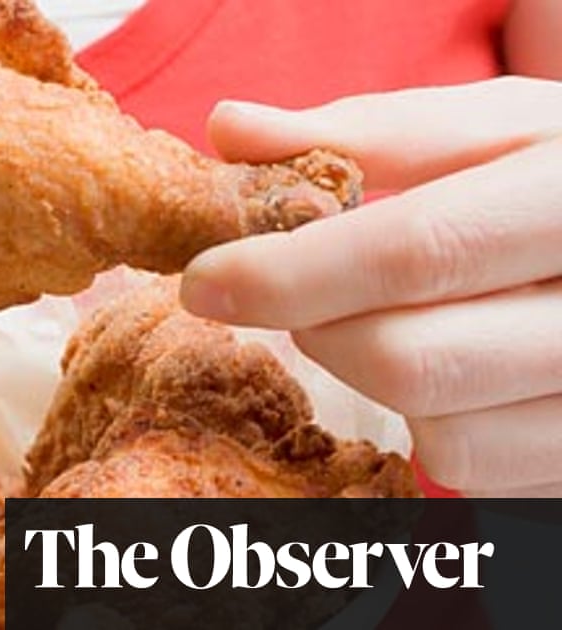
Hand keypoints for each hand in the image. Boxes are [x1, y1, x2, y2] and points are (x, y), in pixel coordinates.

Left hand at [181, 77, 561, 496]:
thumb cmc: (561, 180)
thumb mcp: (497, 129)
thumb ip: (370, 133)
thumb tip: (231, 130)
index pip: (416, 250)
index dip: (292, 273)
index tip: (205, 281)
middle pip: (412, 361)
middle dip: (321, 331)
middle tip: (301, 297)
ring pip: (446, 438)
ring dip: (377, 382)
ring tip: (392, 321)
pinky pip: (483, 476)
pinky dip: (437, 425)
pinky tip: (450, 366)